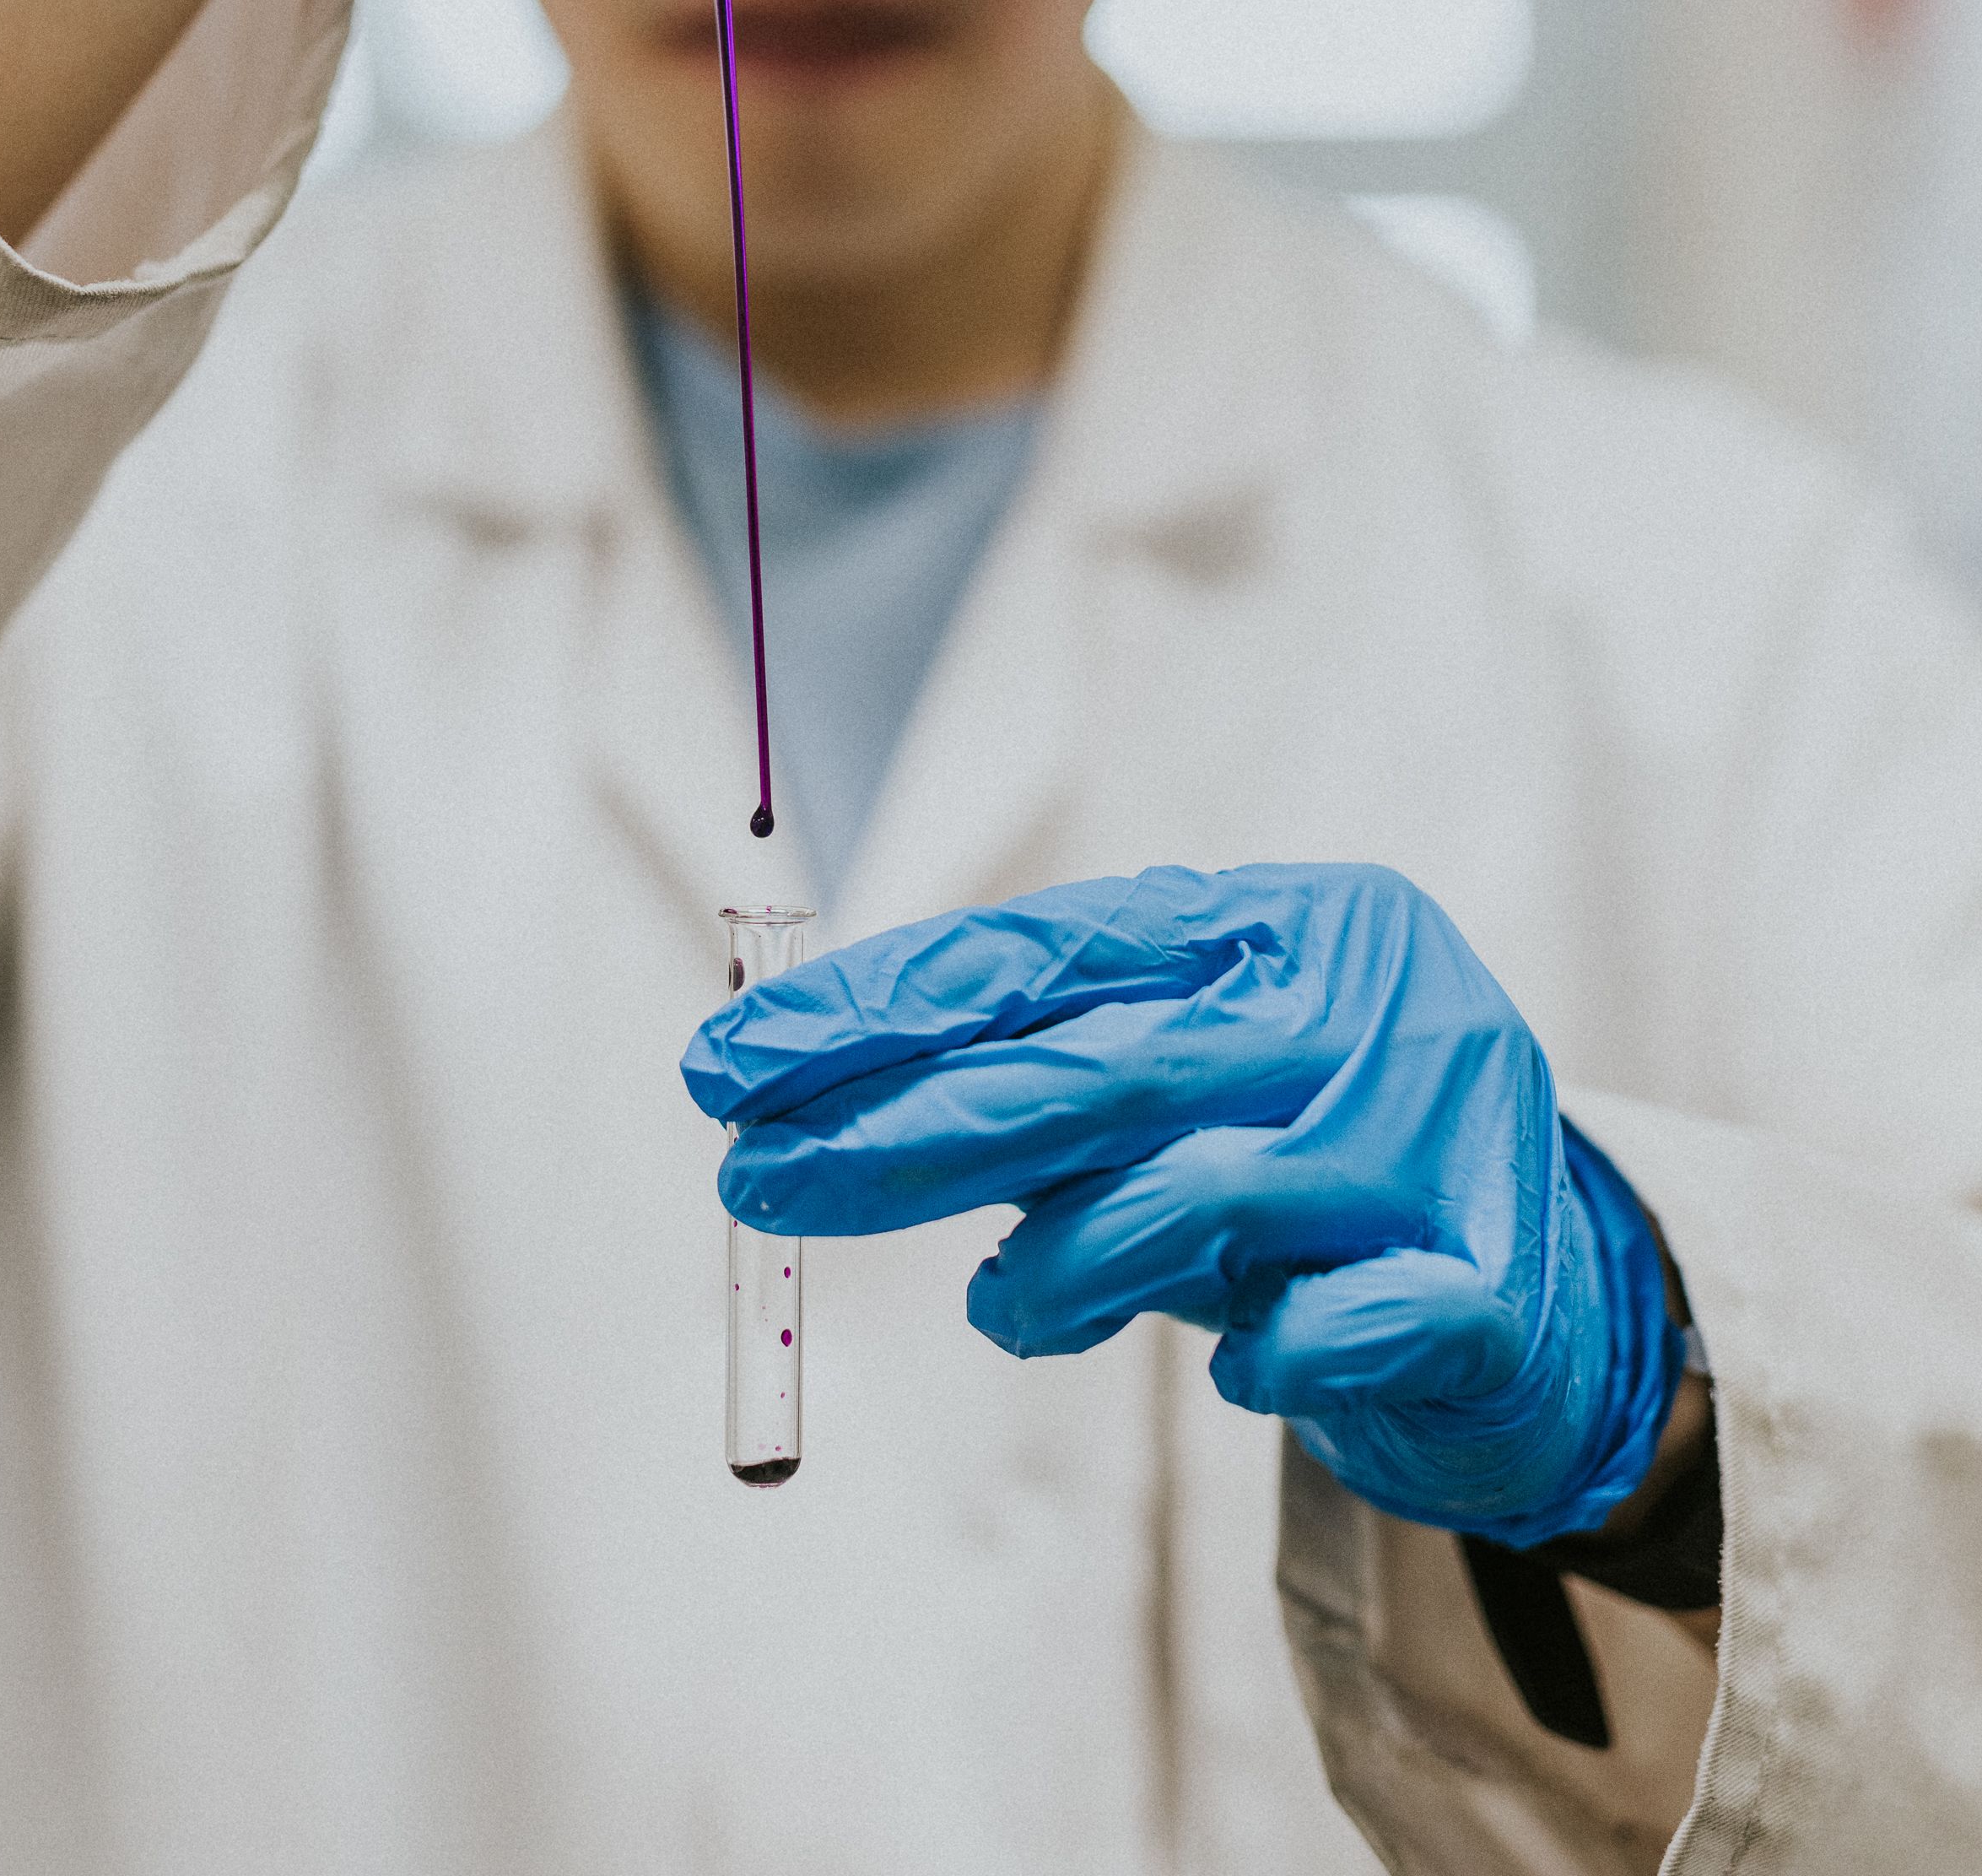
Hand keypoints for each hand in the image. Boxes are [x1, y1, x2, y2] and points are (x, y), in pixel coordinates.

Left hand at [682, 862, 1684, 1548]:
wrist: (1554, 1293)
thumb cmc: (1312, 1164)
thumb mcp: (1185, 1089)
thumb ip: (1048, 1080)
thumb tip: (816, 1098)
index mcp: (1286, 920)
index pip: (1051, 949)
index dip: (881, 1004)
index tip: (731, 1057)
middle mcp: (1364, 1005)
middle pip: (1097, 1063)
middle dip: (900, 1125)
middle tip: (751, 1175)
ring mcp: (1435, 1141)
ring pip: (1200, 1190)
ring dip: (1060, 1265)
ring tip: (998, 1308)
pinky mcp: (1490, 1287)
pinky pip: (1332, 1326)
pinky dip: (1261, 1354)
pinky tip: (1235, 1367)